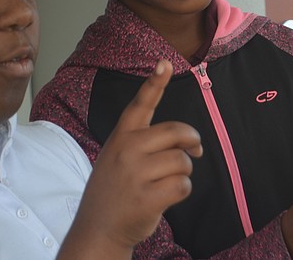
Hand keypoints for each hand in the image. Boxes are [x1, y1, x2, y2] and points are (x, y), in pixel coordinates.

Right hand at [60, 60, 201, 258]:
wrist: (97, 230)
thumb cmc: (115, 190)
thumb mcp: (118, 157)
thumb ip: (148, 143)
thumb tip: (193, 143)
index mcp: (121, 137)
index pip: (140, 105)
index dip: (154, 83)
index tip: (165, 63)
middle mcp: (127, 150)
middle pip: (177, 132)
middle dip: (192, 141)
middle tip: (195, 151)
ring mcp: (136, 174)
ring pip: (183, 161)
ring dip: (183, 172)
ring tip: (163, 182)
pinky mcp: (147, 197)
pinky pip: (183, 185)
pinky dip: (181, 191)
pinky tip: (165, 198)